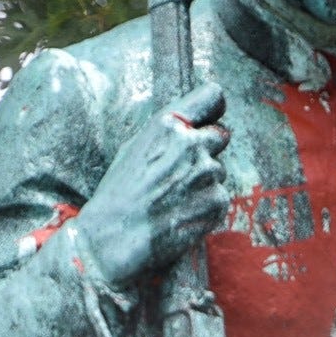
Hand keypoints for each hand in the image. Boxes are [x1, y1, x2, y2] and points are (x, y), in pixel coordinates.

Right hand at [73, 81, 231, 286]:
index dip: (213, 111)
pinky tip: (182, 215)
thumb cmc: (118, 195)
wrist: (114, 239)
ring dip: (205, 183)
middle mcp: (191, 144)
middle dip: (208, 150)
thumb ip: (167, 133)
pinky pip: (220, 198)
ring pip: (219, 171)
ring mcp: (207, 173)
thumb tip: (191, 126)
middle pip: (221, 135)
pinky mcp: (217, 202)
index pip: (213, 97)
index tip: (208, 120)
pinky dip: (207, 207)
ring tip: (175, 199)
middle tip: (183, 172)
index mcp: (168, 125)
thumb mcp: (134, 148)